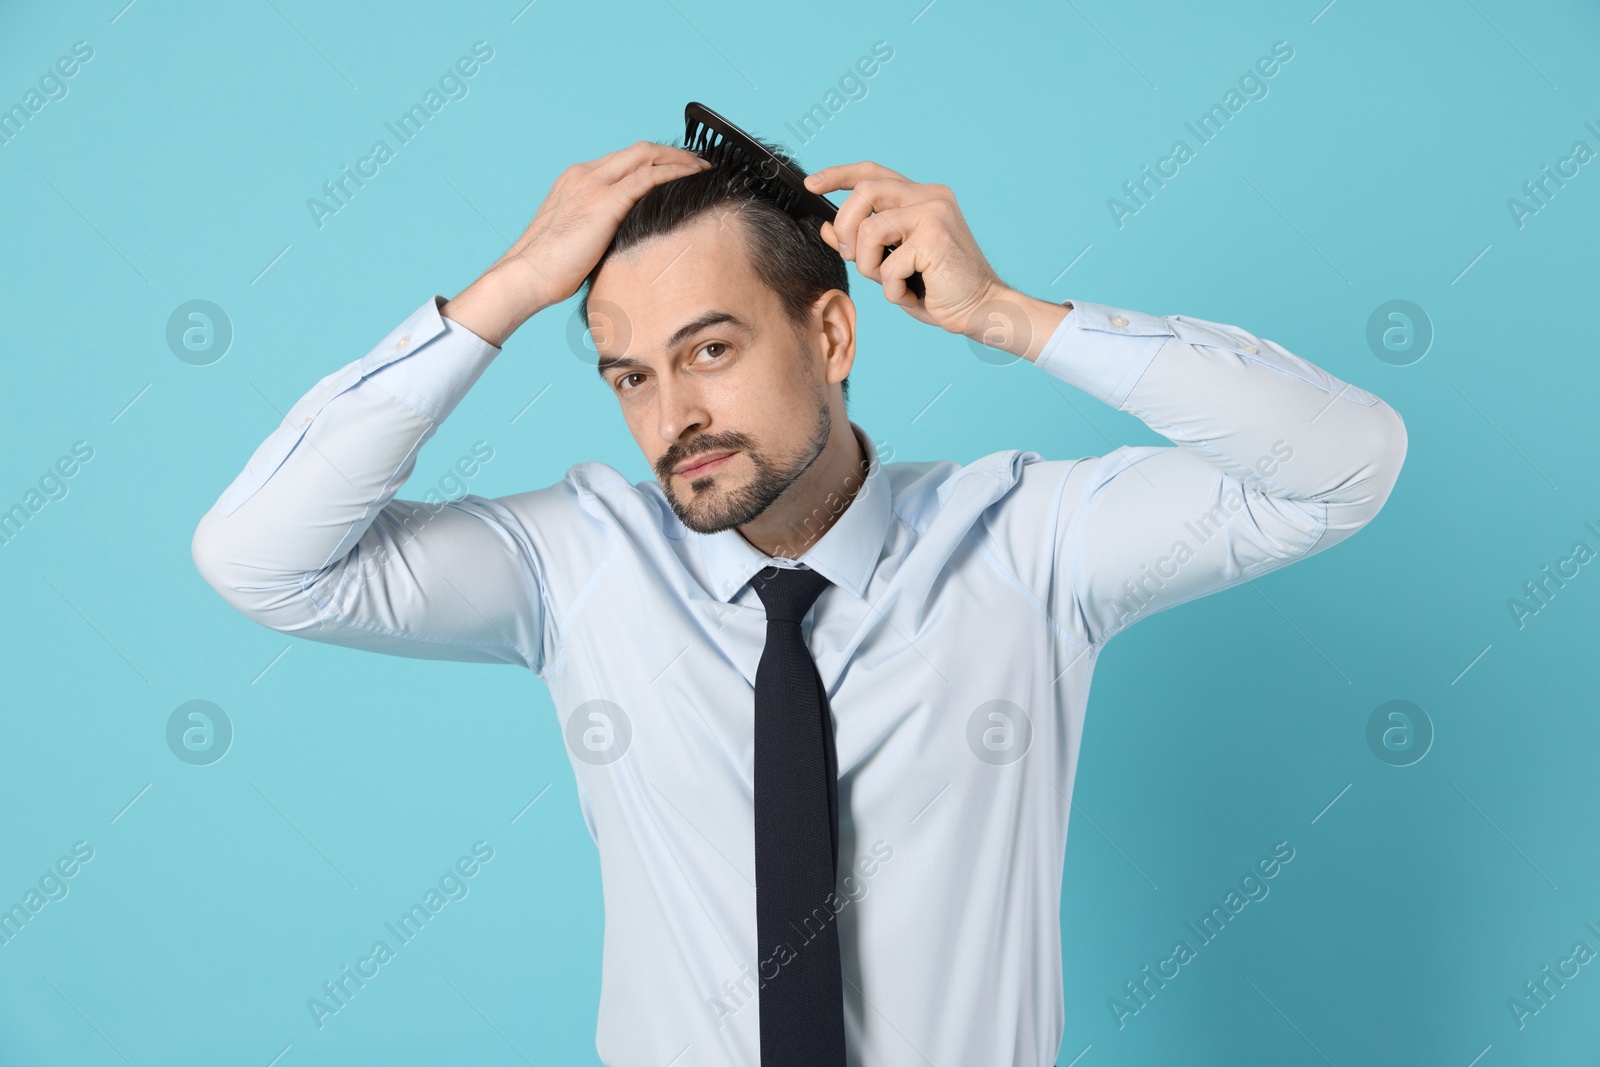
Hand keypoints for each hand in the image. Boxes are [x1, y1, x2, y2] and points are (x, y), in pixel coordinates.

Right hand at [445, 142, 709, 344]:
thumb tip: (627, 240)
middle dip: (673, 153)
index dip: (654, 160)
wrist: (526, 276)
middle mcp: (584, 174)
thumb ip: (601, 228)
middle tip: (700, 163)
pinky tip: (693, 179)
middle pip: (639, 150)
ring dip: (680, 160)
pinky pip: (648, 178)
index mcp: (575, 180)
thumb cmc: (548, 270)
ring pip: (647, 156)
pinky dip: (674, 174)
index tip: (677, 168)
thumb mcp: (578, 239)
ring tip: (704, 169)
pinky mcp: (604, 200)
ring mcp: (593, 184)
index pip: (623, 160)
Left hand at [802, 162, 1008, 334]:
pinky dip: (893, 290)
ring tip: (891, 282)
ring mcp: (934, 214)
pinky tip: (912, 295)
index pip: (871, 172)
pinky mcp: (935, 238)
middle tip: (851, 256)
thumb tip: (827, 227)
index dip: (837, 175)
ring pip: (869, 231)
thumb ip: (862, 242)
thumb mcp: (890, 263)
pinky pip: (888, 264)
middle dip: (846, 228)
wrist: (982, 309)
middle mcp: (929, 196)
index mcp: (921, 196)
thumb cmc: (938, 289)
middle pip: (864, 192)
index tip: (811, 184)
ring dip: (869, 266)